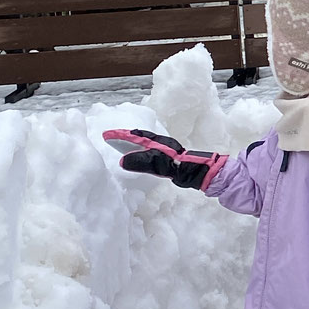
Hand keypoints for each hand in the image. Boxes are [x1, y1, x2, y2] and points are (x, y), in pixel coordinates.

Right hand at [103, 128, 226, 191]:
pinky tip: (139, 159)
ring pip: (145, 145)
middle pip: (140, 138)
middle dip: (125, 137)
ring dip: (132, 144)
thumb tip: (123, 160)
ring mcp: (165, 152)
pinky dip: (139, 153)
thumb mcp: (160, 165)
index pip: (136, 137)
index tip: (107, 135)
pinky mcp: (168, 160)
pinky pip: (149, 153)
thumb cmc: (183, 168)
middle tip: (111, 137)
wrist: (201, 173)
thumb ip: (142, 162)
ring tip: (121, 146)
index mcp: (158, 143)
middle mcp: (161, 145)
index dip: (121, 136)